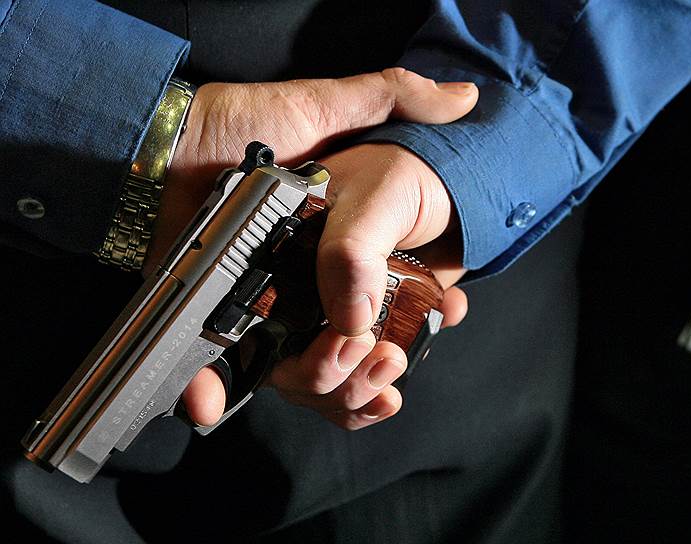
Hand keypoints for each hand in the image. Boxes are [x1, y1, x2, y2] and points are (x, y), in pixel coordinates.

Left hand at [159, 69, 477, 428]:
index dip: (422, 315)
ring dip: (332, 392)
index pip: (391, 296)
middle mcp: (306, 283)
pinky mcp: (210, 318)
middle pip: (351, 347)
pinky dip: (213, 395)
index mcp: (339, 246)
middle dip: (378, 366)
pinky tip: (218, 401)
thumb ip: (391, 97)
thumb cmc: (244, 120)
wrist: (160, 136)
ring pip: (302, 373)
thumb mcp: (326, 106)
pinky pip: (218, 371)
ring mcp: (260, 306)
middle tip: (390, 360)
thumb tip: (464, 99)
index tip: (450, 314)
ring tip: (349, 383)